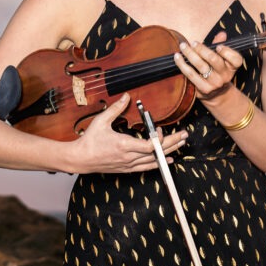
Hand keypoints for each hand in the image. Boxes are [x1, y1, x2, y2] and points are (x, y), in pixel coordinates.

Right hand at [70, 92, 187, 172]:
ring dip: (169, 152)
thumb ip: (116, 109)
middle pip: (157, 153)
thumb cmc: (89, 141)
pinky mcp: (127, 169)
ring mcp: (129, 165)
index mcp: (124, 145)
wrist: (80, 159)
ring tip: (180, 144)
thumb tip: (127, 96)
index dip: (161, 138)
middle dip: (173, 143)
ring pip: (155, 161)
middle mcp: (129, 157)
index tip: (162, 128)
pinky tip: (168, 160)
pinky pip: (147, 167)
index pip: (150, 146)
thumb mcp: (101, 121)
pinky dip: (159, 163)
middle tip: (185, 135)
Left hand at [174, 30, 242, 103]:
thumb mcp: (223, 60)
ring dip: (190, 54)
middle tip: (193, 43)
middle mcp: (225, 76)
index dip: (227, 51)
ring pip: (201, 66)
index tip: (218, 46)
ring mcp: (214, 83)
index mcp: (232, 67)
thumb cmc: (217, 72)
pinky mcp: (203, 89)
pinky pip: (191, 75)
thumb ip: (222, 46)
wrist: (216, 94)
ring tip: (183, 46)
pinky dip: (182, 65)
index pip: (236, 59)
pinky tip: (177, 57)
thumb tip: (222, 34)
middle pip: (214, 60)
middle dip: (202, 49)